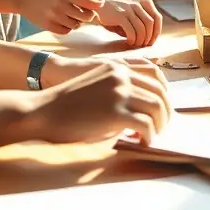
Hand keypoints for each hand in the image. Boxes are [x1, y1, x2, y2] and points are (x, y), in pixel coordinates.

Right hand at [14, 0, 103, 34]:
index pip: (88, 1)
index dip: (97, 5)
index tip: (100, 5)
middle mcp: (60, 5)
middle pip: (86, 16)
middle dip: (89, 16)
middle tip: (86, 14)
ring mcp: (54, 16)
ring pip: (77, 25)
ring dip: (77, 22)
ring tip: (71, 16)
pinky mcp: (48, 26)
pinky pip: (66, 31)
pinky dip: (68, 28)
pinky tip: (63, 21)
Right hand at [37, 59, 170, 144]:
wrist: (43, 109)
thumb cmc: (67, 101)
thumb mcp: (96, 82)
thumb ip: (118, 87)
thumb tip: (139, 107)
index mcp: (118, 67)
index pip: (156, 74)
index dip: (164, 91)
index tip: (161, 106)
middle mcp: (122, 76)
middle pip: (160, 91)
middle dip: (165, 111)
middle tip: (161, 126)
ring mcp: (120, 93)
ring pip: (157, 107)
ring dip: (159, 125)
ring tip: (151, 135)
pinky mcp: (116, 113)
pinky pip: (146, 125)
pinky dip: (148, 136)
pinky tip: (141, 142)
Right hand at [93, 0, 163, 47]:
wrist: (98, 1)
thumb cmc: (117, 11)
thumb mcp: (133, 11)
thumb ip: (142, 21)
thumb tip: (149, 39)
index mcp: (145, 1)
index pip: (157, 18)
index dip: (157, 32)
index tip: (152, 41)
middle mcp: (138, 3)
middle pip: (151, 24)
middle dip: (149, 37)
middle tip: (144, 45)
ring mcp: (129, 8)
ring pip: (142, 28)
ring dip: (141, 40)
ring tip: (136, 44)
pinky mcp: (120, 15)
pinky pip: (131, 31)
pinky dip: (133, 39)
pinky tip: (129, 42)